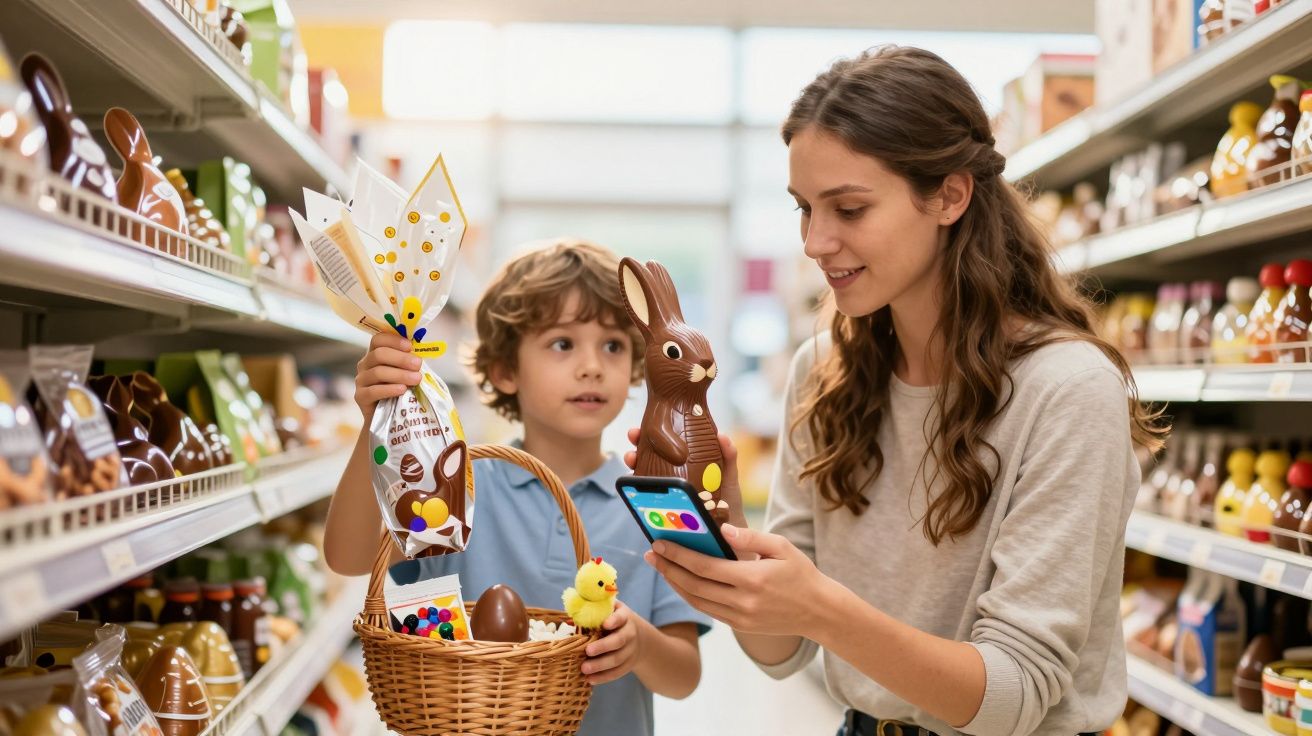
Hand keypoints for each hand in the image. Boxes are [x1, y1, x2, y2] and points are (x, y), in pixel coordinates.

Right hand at [355, 332, 420, 423]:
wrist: (389, 416)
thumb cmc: (400, 390)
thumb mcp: (406, 373)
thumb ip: (410, 363)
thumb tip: (421, 355)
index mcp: (375, 354)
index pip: (378, 340)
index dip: (393, 340)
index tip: (410, 346)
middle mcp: (365, 365)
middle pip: (379, 355)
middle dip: (401, 359)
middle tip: (418, 364)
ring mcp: (361, 380)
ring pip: (378, 372)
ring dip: (400, 375)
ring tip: (416, 379)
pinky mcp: (360, 397)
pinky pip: (373, 391)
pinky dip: (389, 389)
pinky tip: (402, 390)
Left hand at [580, 601, 642, 685]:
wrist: (637, 636)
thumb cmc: (613, 620)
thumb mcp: (609, 610)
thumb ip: (594, 609)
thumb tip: (571, 611)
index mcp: (624, 617)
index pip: (620, 618)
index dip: (614, 621)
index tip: (604, 624)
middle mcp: (630, 633)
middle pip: (619, 641)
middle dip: (603, 647)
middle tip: (587, 651)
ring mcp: (630, 651)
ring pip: (617, 659)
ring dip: (600, 666)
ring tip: (584, 669)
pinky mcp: (628, 664)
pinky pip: (617, 672)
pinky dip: (603, 677)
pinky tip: (590, 679)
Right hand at [625, 429, 745, 525]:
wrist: (728, 529)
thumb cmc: (727, 500)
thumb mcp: (728, 475)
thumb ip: (728, 455)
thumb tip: (721, 435)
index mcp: (684, 463)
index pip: (663, 445)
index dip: (650, 435)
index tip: (641, 429)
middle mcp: (671, 476)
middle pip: (648, 457)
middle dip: (636, 446)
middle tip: (633, 438)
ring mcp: (665, 493)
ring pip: (643, 476)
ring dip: (634, 464)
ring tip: (632, 459)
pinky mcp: (662, 510)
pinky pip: (646, 500)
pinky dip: (637, 492)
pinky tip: (636, 485)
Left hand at [644, 524, 830, 635]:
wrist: (820, 612)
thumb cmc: (801, 574)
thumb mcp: (781, 547)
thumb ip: (750, 538)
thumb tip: (720, 530)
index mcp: (752, 579)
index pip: (703, 567)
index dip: (677, 555)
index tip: (658, 543)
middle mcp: (742, 602)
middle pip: (693, 586)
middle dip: (667, 568)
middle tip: (650, 554)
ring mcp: (740, 618)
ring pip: (697, 601)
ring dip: (675, 584)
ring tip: (661, 566)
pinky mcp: (740, 627)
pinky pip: (708, 610)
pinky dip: (691, 596)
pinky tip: (682, 581)